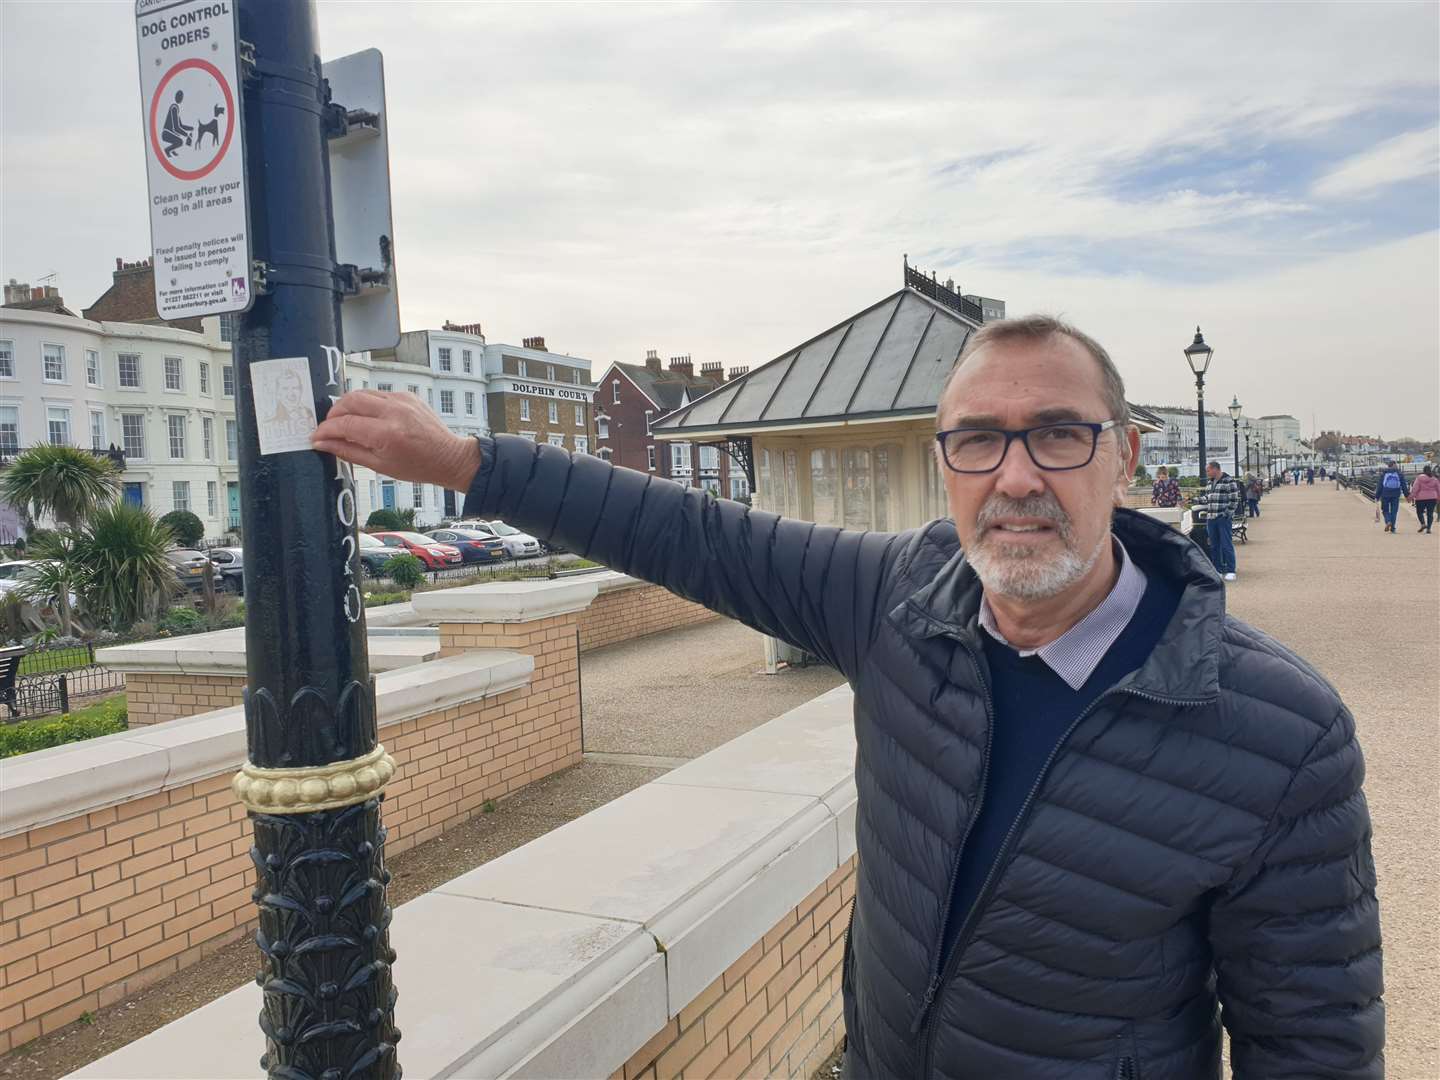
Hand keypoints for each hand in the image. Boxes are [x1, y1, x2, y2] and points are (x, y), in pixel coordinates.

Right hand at [312, 390, 480, 491]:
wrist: (448, 457)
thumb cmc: (418, 466)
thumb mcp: (379, 465)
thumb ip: (348, 451)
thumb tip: (322, 443)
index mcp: (386, 433)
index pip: (345, 424)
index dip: (326, 430)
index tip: (316, 436)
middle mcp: (394, 412)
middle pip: (350, 400)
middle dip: (333, 413)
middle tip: (329, 427)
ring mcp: (402, 400)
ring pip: (362, 393)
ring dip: (348, 406)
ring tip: (345, 422)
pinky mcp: (407, 395)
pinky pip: (379, 394)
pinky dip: (368, 404)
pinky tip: (369, 419)